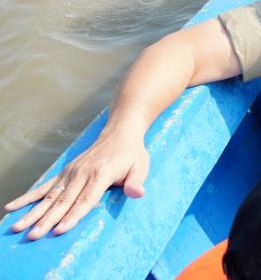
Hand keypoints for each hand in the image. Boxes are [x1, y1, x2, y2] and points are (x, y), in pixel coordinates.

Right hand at [5, 126, 149, 238]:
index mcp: (101, 174)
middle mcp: (82, 173)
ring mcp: (71, 172)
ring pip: (49, 196)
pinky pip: (44, 186)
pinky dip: (28, 197)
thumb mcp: (141, 166)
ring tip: (18, 227)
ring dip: (34, 212)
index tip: (59, 230)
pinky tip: (12, 207)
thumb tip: (137, 194)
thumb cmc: (131, 154)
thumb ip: (136, 182)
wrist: (119, 132)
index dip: (72, 216)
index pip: (85, 200)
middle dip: (47, 220)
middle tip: (34, 235)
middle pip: (63, 201)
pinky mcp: (64, 172)